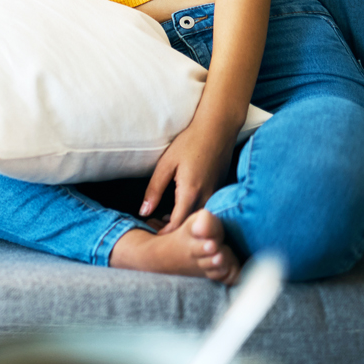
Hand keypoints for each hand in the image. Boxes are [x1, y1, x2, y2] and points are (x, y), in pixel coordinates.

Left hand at [140, 117, 236, 233]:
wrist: (218, 128)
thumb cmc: (189, 142)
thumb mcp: (165, 164)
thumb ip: (154, 190)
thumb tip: (143, 212)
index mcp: (191, 193)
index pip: (177, 225)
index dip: (163, 234)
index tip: (149, 234)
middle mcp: (206, 198)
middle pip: (189, 226)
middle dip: (171, 232)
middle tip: (152, 227)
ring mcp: (216, 195)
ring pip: (198, 219)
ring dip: (181, 224)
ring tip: (161, 220)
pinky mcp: (220, 190)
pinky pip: (206, 210)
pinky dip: (191, 214)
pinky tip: (177, 209)